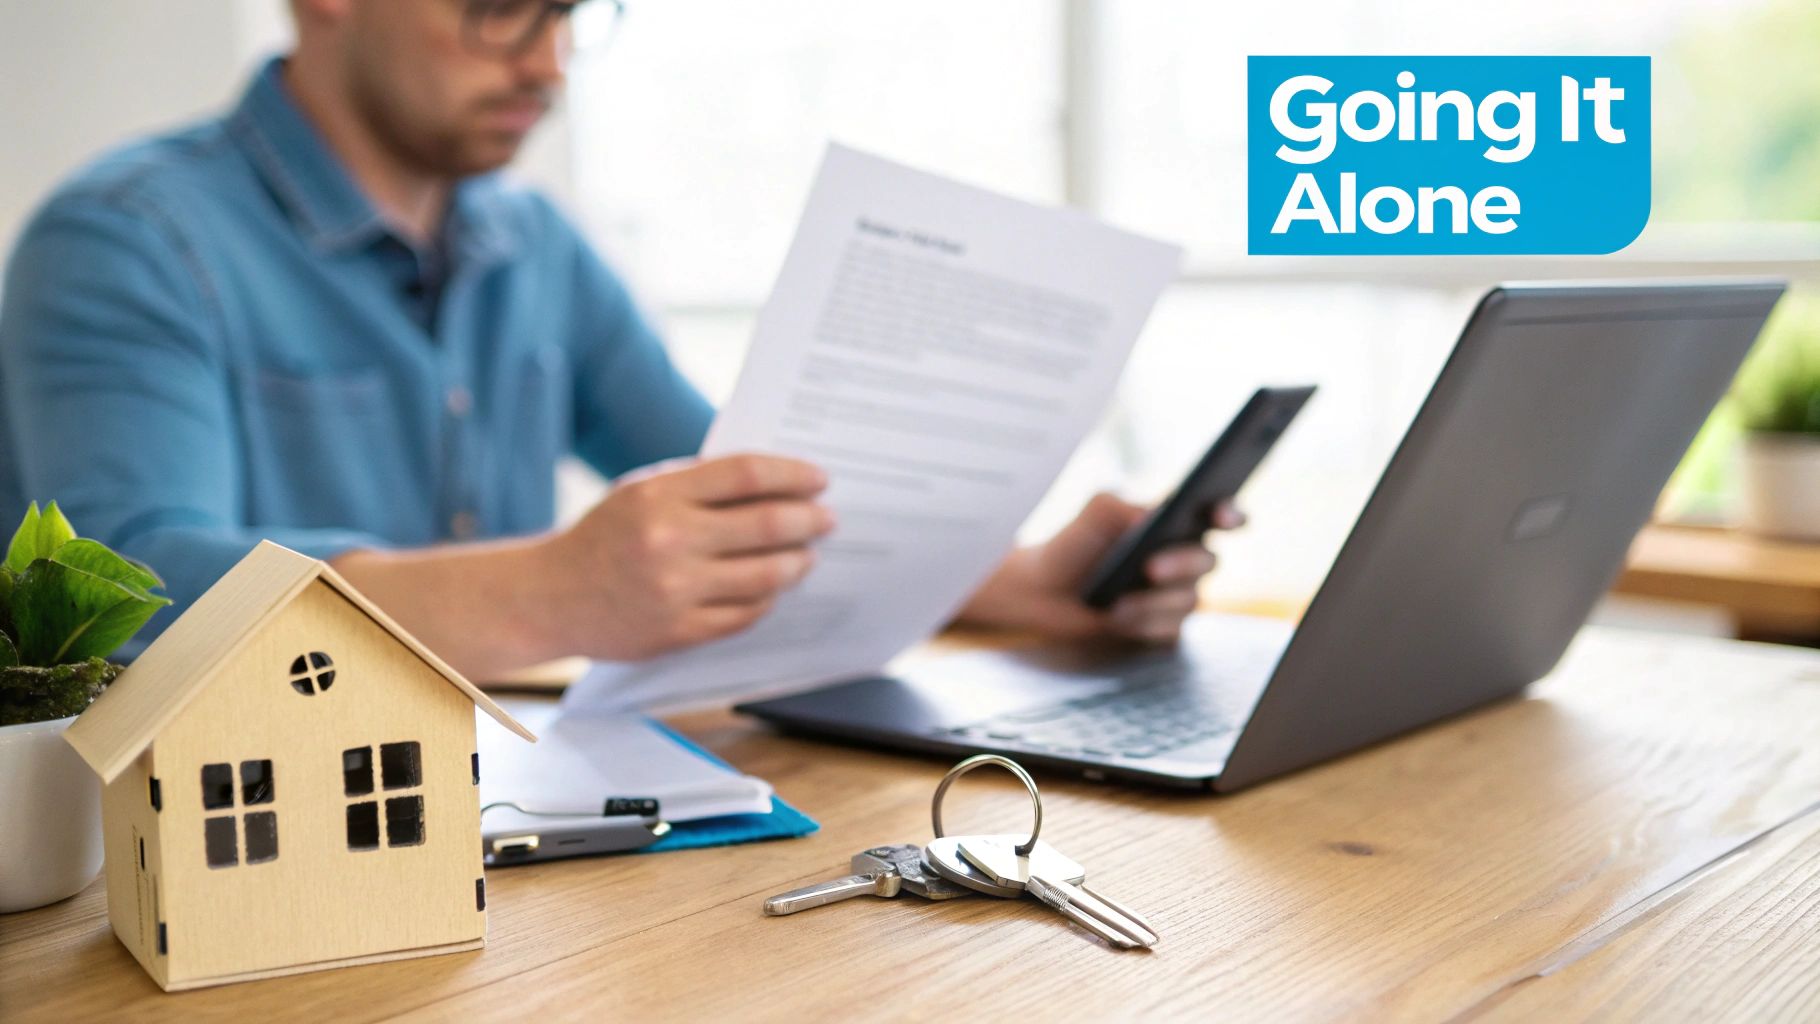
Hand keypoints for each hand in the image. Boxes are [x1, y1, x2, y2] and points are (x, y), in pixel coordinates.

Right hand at [538, 453, 834, 659]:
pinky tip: (773, 589)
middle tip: (827, 519)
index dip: (792, 474)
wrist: (549, 597)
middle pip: (766, 525)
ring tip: (807, 555)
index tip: (818, 479)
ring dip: (798, 563)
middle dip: (809, 520)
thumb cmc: (604, 537)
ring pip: (765, 576)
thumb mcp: (639, 492)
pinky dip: (767, 600)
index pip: (746, 475)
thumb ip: (698, 485)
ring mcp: (675, 591)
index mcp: (658, 495)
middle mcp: (668, 541)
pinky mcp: (678, 632)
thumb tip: (775, 481)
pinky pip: (744, 615)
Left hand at [956, 492, 1242, 643]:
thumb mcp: (1092, 515)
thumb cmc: (1073, 547)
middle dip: (1181, 564)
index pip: (1218, 514)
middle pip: (1207, 561)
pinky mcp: (1163, 629)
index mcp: (1176, 523)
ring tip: (1115, 605)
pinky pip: (1169, 631)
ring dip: (1151, 603)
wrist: (1043, 594)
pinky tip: (1117, 620)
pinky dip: (1143, 625)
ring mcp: (1176, 596)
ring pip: (1187, 600)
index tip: (1225, 516)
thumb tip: (1147, 520)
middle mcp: (1184, 559)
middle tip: (1149, 568)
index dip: (1230, 513)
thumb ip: (1119, 507)